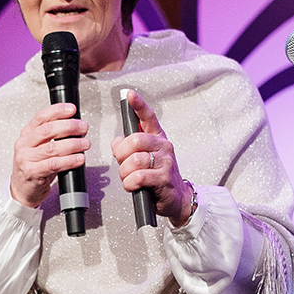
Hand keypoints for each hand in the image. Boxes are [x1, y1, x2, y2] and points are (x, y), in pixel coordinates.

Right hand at [10, 103, 88, 208]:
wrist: (21, 190)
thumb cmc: (33, 168)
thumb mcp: (38, 148)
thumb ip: (52, 137)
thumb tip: (75, 126)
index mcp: (26, 134)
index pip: (41, 117)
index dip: (57, 110)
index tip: (72, 109)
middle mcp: (24, 145)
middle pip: (48, 130)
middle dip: (69, 127)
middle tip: (83, 128)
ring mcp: (26, 159)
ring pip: (52, 147)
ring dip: (73, 144)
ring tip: (85, 144)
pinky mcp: (32, 173)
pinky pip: (54, 164)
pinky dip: (70, 160)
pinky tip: (79, 158)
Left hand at [110, 90, 194, 224]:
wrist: (176, 198)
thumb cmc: (157, 177)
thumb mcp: (145, 157)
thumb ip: (130, 147)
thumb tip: (117, 141)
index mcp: (158, 138)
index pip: (148, 117)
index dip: (138, 105)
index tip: (129, 95)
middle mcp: (163, 147)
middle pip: (134, 140)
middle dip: (121, 154)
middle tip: (123, 164)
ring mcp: (165, 162)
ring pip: (134, 160)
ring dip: (125, 172)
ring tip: (129, 178)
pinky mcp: (163, 179)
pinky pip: (138, 177)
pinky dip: (129, 183)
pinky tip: (133, 186)